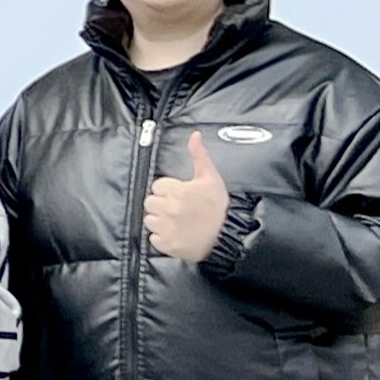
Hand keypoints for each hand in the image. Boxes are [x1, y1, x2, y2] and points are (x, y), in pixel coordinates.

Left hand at [145, 133, 231, 261]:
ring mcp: (167, 228)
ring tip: (178, 221)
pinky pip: (153, 238)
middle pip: (150, 202)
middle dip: (161, 204)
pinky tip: (177, 233)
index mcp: (177, 191)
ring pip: (150, 220)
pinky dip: (162, 237)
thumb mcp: (211, 178)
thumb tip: (194, 135)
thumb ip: (199, 155)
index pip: (157, 186)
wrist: (229, 235)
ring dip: (160, 220)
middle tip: (178, 208)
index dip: (168, 190)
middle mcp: (169, 209)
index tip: (180, 195)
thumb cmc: (220, 206)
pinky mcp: (167, 244)